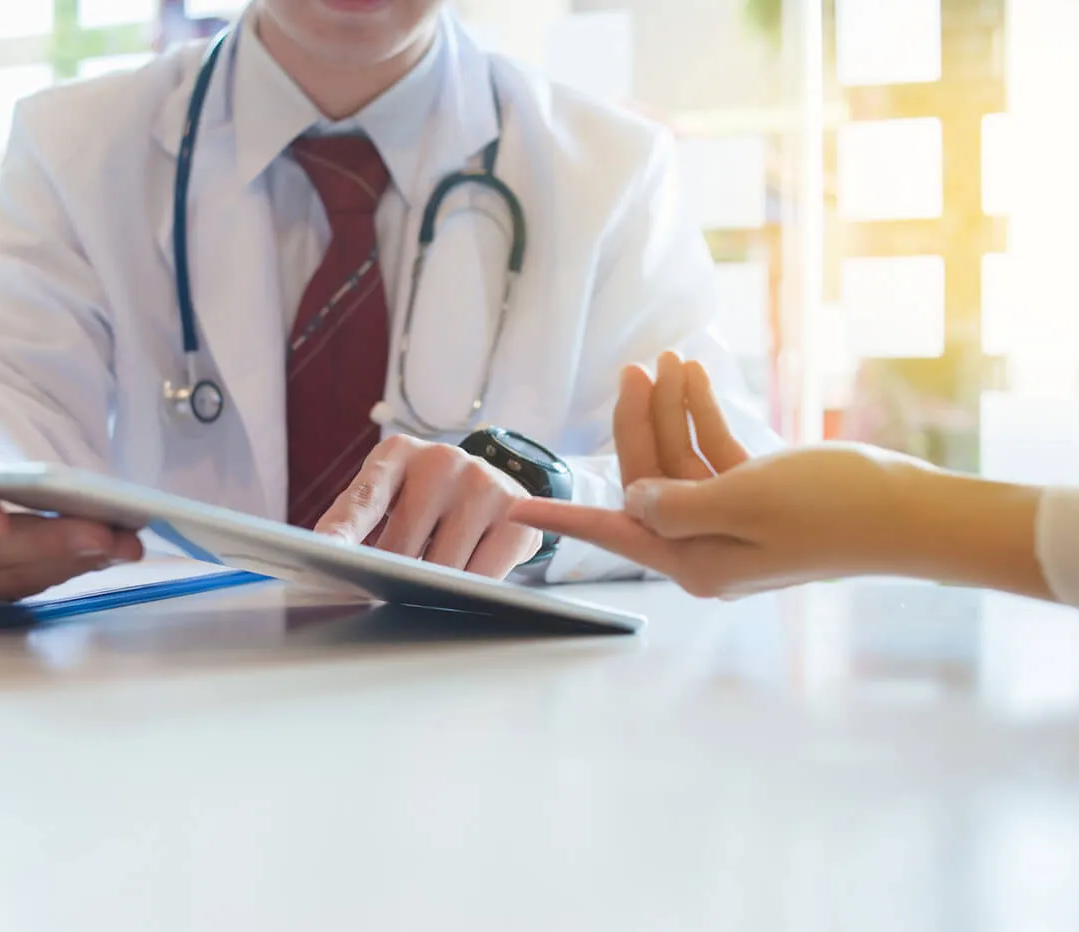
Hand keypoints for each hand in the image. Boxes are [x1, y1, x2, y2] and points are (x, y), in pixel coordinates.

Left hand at [314, 435, 541, 578]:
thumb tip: (322, 556)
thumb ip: (353, 520)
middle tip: (394, 583)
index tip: (325, 551)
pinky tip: (468, 582)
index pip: (364, 498)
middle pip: (403, 546)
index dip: (344, 529)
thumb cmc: (424, 500)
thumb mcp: (386, 496)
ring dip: (433, 588)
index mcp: (397, 454)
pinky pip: (484, 575)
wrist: (494, 487)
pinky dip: (471, 590)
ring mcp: (482, 483)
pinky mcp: (516, 512)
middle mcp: (441, 460)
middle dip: (394, 576)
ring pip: (444, 568)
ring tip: (434, 578)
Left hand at [509, 354, 918, 597]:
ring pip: (680, 460)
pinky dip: (702, 414)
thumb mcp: (743, 503)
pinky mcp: (758, 496)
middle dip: (635, 424)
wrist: (911, 512)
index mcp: (695, 561)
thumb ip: (676, 503)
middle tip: (628, 368)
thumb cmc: (832, 511)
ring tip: (662, 359)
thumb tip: (634, 498)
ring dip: (669, 410)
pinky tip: (692, 373)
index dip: (562, 515)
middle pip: (648, 481)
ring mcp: (732, 521)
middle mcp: (706, 547)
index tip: (514, 507)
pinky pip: (714, 453)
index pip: (614, 529)